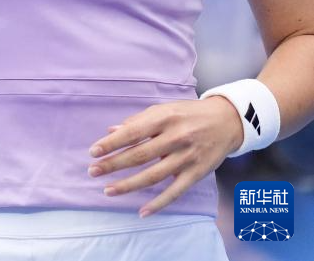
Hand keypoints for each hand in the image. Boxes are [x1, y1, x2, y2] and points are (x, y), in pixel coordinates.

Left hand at [86, 96, 243, 216]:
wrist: (227, 121)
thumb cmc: (189, 114)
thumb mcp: (164, 109)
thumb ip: (139, 121)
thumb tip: (112, 131)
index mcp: (164, 117)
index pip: (133, 132)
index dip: (112, 143)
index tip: (94, 151)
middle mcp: (175, 137)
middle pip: (139, 155)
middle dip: (113, 164)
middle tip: (93, 171)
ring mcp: (186, 157)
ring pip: (153, 176)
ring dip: (129, 185)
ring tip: (109, 190)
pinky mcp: (196, 173)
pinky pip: (175, 191)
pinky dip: (158, 203)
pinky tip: (142, 210)